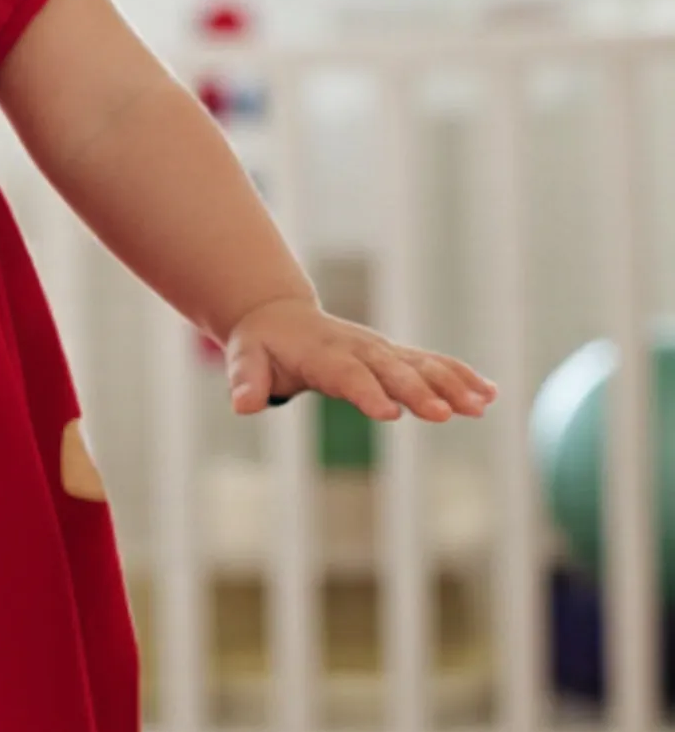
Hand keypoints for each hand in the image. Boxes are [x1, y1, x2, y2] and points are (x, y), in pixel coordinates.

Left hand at [225, 297, 496, 422]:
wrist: (279, 317)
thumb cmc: (260, 345)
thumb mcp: (244, 359)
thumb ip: (245, 380)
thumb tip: (243, 404)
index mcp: (322, 353)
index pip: (348, 375)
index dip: (368, 392)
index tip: (391, 413)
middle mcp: (358, 348)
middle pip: (393, 370)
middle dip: (420, 392)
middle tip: (446, 414)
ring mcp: (380, 350)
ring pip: (421, 365)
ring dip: (452, 384)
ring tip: (482, 405)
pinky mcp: (394, 356)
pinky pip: (432, 363)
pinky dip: (460, 376)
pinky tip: (489, 394)